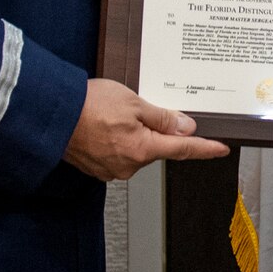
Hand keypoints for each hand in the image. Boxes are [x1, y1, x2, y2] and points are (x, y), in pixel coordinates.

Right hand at [63, 78, 229, 180]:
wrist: (50, 116)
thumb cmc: (87, 106)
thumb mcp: (133, 102)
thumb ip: (162, 117)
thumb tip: (185, 127)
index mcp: (143, 149)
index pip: (184, 149)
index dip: (205, 148)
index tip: (221, 149)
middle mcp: (129, 165)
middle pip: (156, 147)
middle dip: (153, 129)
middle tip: (134, 108)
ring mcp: (111, 169)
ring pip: (135, 149)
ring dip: (131, 133)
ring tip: (111, 114)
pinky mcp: (96, 167)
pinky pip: (116, 153)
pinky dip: (115, 139)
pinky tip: (102, 125)